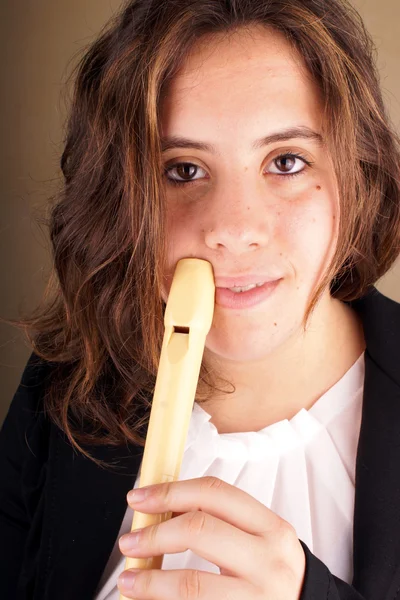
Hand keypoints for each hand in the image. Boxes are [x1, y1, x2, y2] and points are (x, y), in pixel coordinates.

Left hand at [117, 476, 305, 598]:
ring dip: (150, 581)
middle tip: (129, 541)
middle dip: (154, 535)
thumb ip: (220, 522)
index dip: (170, 491)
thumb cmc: (272, 574)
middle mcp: (270, 561)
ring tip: (129, 580)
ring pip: (191, 585)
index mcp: (271, 528)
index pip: (214, 493)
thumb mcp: (259, 541)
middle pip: (199, 531)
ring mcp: (259, 599)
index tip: (139, 498)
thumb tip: (161, 511)